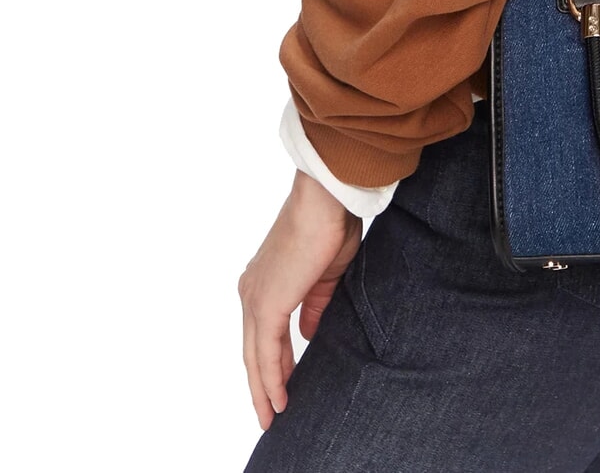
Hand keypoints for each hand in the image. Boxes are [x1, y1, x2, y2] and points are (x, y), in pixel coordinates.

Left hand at [238, 169, 362, 431]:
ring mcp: (256, 298)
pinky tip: (279, 399)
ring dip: (263, 388)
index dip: (273, 360)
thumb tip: (307, 336)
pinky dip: (271, 379)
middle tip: (269, 411)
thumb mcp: (324, 276)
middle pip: (251, 349)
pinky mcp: (266, 305)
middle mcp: (252, 291)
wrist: (324, 201)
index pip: (263, 331)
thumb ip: (314, 307)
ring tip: (272, 415)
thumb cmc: (329, 225)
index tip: (282, 382)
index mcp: (263, 281)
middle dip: (261, 382)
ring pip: (254, 356)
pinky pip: (265, 353)